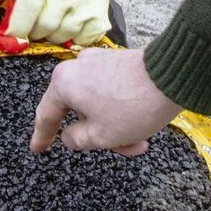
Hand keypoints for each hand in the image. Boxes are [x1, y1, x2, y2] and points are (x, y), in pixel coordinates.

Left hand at [0, 0, 110, 51]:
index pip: (23, 21)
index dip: (13, 34)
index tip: (9, 37)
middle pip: (42, 31)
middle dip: (32, 30)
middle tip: (31, 20)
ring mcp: (84, 3)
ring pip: (62, 36)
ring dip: (51, 33)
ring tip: (48, 19)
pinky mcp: (100, 9)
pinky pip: (85, 38)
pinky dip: (75, 37)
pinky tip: (69, 23)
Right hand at [30, 47, 180, 156]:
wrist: (171, 76)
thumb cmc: (132, 107)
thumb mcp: (100, 136)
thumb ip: (77, 140)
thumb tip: (70, 136)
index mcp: (64, 83)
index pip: (46, 116)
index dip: (42, 137)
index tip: (38, 148)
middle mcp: (78, 68)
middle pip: (80, 113)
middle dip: (101, 136)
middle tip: (121, 148)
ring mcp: (99, 63)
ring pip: (99, 105)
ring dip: (116, 126)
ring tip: (141, 141)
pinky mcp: (118, 62)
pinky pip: (112, 93)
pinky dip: (123, 111)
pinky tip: (143, 124)